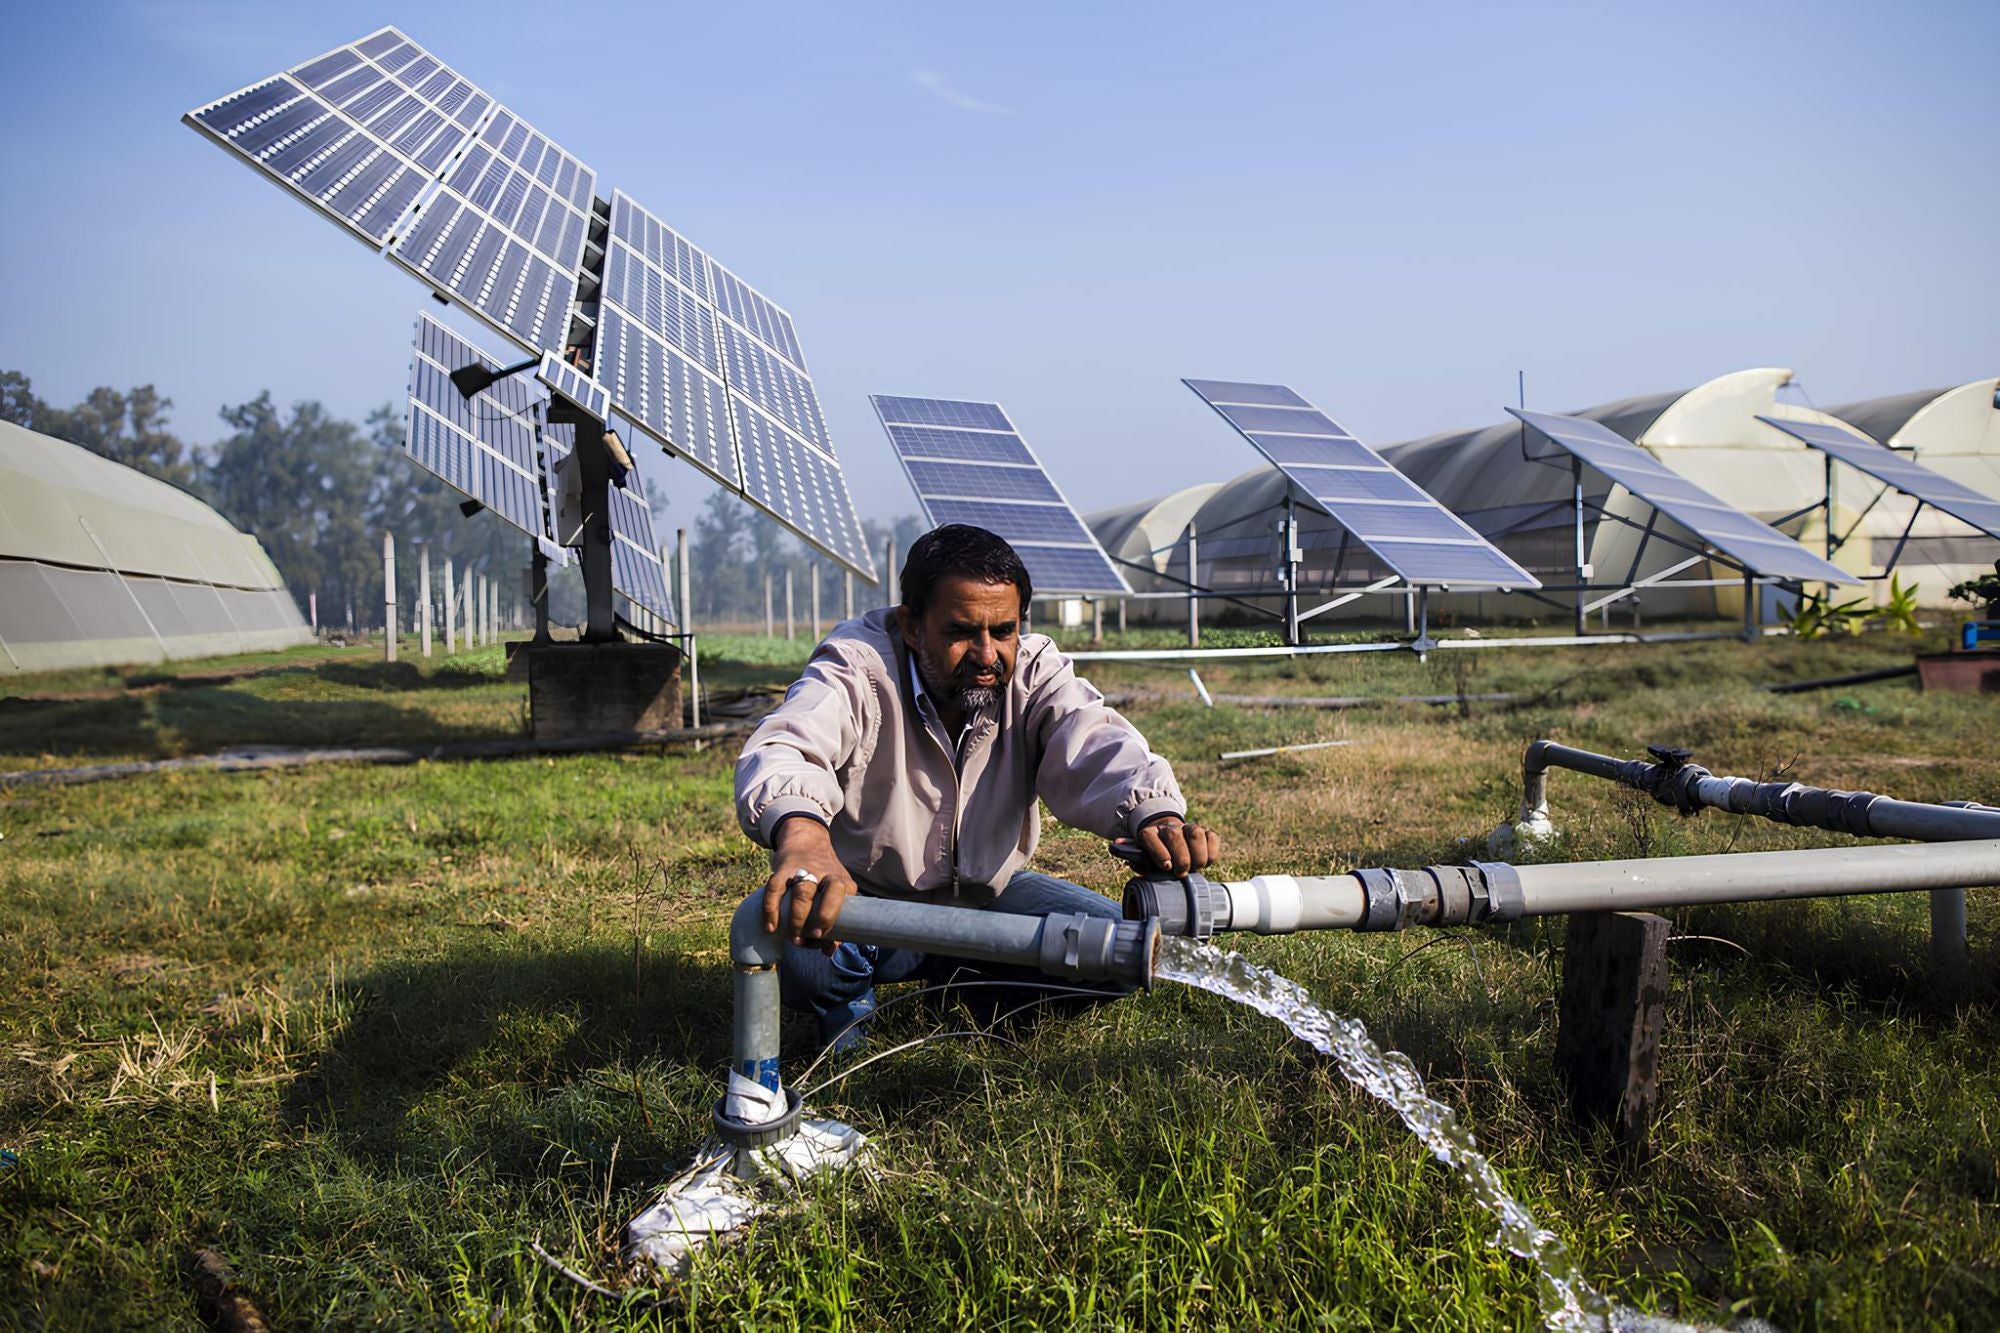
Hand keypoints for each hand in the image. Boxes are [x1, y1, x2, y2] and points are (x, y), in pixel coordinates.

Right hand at [763, 816, 855, 948]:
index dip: (830, 921)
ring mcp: (804, 869)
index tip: (821, 940)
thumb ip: (835, 920)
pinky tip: (770, 927)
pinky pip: (774, 888)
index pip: (840, 900)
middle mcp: (824, 874)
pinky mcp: (783, 868)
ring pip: (801, 893)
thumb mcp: (836, 893)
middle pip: (824, 895)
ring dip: (796, 920)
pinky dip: (771, 909)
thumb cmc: (824, 878)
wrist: (807, 841)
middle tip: (806, 940)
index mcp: (842, 882)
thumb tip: (829, 951)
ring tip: (792, 938)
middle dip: (816, 920)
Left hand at [1137, 816, 1220, 875]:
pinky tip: (1206, 862)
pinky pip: (1212, 837)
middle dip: (1180, 858)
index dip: (1158, 852)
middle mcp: (1169, 827)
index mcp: (1150, 832)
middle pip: (1173, 835)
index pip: (1148, 836)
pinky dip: (1211, 852)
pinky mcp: (1206, 833)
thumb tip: (1116, 845)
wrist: (1172, 843)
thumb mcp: (1143, 856)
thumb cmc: (1157, 855)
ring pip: (1195, 834)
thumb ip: (1131, 852)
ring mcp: (1189, 828)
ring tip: (1195, 868)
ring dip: (1197, 855)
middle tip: (1181, 872)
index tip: (1166, 866)